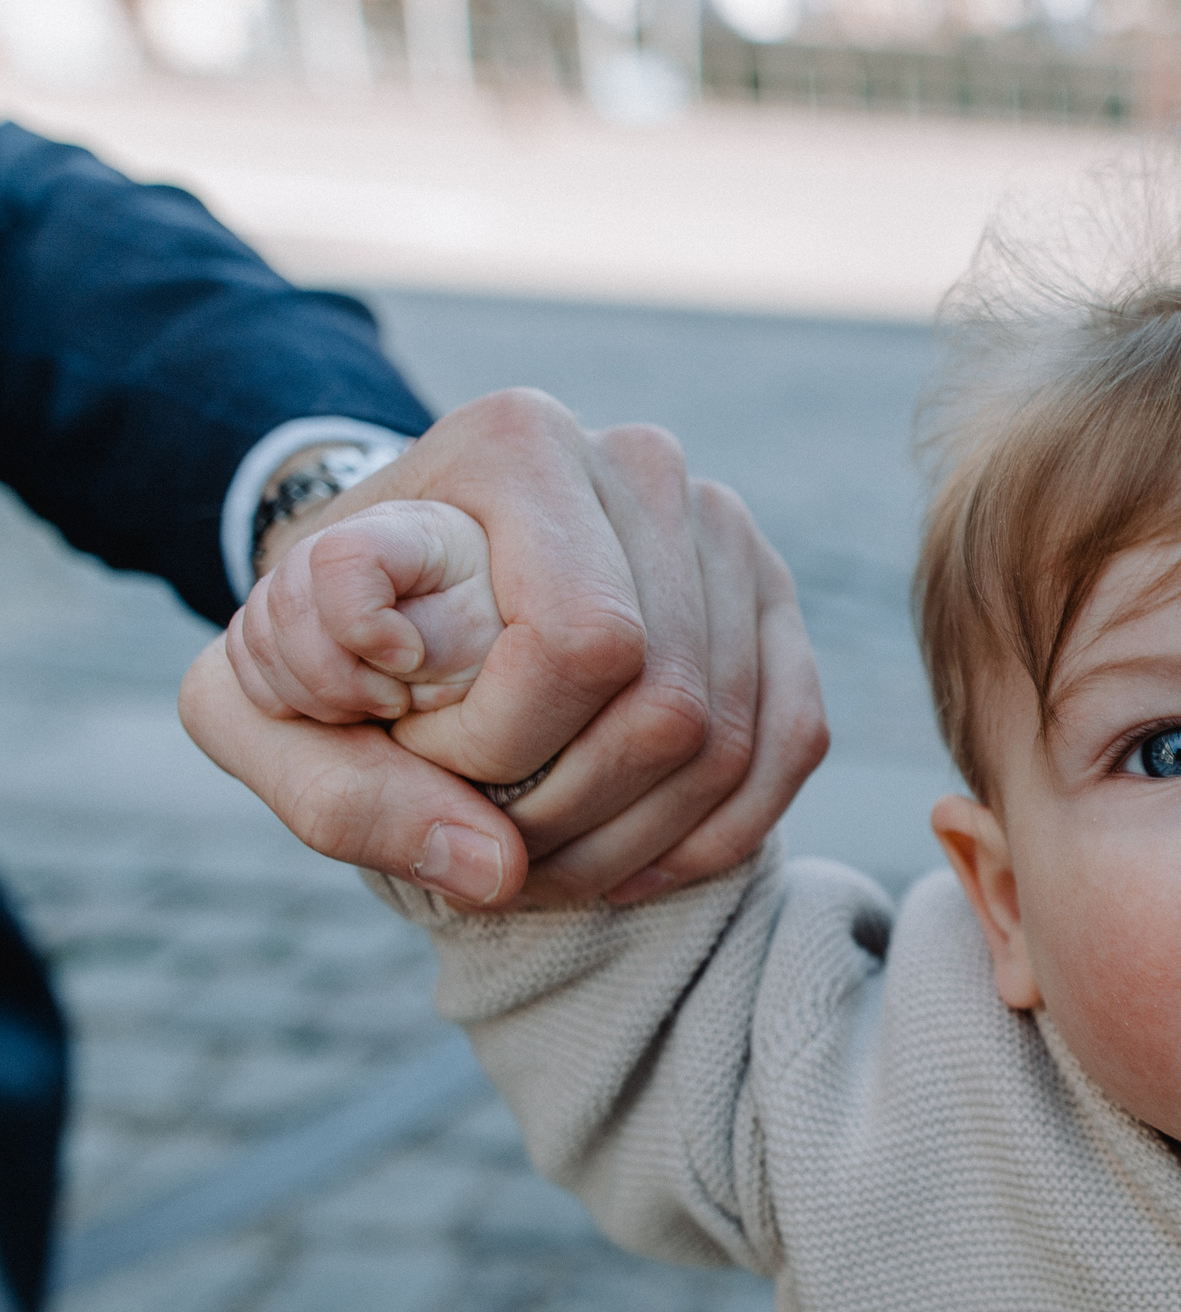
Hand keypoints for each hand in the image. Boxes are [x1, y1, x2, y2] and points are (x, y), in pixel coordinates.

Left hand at [183, 389, 828, 907]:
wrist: (398, 587)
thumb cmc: (323, 641)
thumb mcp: (258, 706)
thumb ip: (337, 793)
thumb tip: (494, 869)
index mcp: (518, 443)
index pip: (580, 639)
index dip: (504, 746)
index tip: (418, 754)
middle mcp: (642, 465)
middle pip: (668, 704)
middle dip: (569, 817)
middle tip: (480, 834)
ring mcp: (725, 531)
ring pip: (730, 739)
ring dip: (635, 843)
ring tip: (542, 861)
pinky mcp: (772, 600)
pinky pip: (791, 742)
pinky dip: (716, 832)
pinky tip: (632, 859)